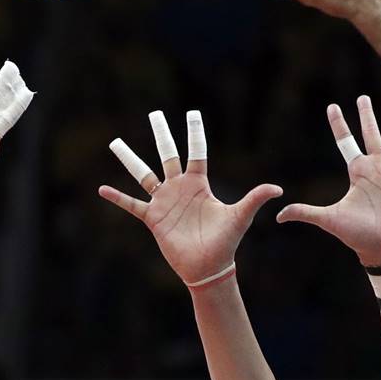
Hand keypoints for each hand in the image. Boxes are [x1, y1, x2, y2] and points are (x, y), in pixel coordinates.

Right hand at [98, 109, 281, 286]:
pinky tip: (102, 189)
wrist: (208, 266)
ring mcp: (164, 202)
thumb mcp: (240, 216)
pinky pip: (132, 204)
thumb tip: (278, 188)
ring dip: (130, 159)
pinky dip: (117, 198)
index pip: (196, 152)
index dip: (195, 132)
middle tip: (154, 114)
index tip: (191, 112)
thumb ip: (255, 199)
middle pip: (167, 155)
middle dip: (161, 134)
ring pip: (143, 175)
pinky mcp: (153, 218)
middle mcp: (179, 188)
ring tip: (115, 143)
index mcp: (199, 184)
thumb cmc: (226, 242)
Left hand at [277, 96, 380, 267]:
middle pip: (371, 134)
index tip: (332, 106)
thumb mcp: (328, 219)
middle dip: (366, 115)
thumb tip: (278, 216)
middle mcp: (377, 167)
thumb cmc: (356, 235)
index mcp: (358, 171)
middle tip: (361, 97)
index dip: (339, 124)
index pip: (346, 142)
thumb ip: (305, 213)